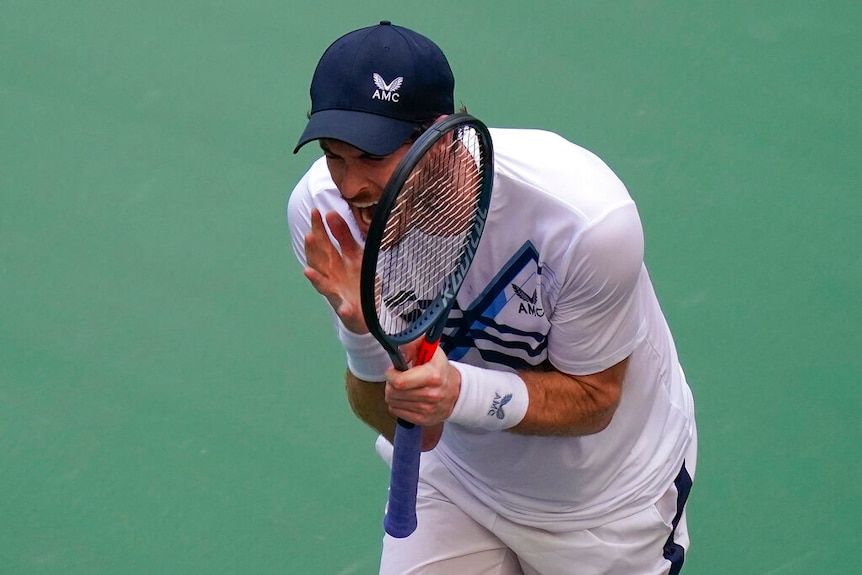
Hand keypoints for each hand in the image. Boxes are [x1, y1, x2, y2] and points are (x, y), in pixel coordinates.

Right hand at [303, 208, 366, 333]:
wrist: (368, 309)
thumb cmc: (357, 279)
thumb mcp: (354, 254)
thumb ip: (343, 235)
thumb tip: (330, 213)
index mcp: (332, 261)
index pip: (322, 242)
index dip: (318, 228)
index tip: (315, 211)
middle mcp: (330, 276)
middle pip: (318, 262)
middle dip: (312, 251)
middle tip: (309, 235)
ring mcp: (336, 293)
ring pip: (323, 285)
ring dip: (316, 279)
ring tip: (307, 271)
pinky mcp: (347, 309)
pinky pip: (344, 309)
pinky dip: (343, 308)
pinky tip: (344, 308)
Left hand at [384, 346, 460, 427]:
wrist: (457, 392)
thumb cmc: (440, 370)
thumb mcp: (432, 351)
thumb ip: (414, 344)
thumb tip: (399, 349)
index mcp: (433, 376)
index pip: (400, 381)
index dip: (391, 375)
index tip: (393, 371)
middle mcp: (431, 394)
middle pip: (394, 392)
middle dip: (390, 384)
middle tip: (397, 379)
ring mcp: (427, 409)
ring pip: (393, 402)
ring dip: (393, 394)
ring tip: (403, 388)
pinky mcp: (423, 420)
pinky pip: (397, 412)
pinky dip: (397, 404)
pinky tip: (405, 398)